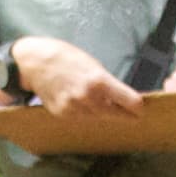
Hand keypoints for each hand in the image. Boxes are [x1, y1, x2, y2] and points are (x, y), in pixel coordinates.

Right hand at [11, 35, 139, 115]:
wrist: (34, 62)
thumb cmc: (65, 57)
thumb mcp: (92, 64)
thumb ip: (107, 83)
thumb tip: (122, 97)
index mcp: (99, 81)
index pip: (129, 102)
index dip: (137, 107)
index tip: (141, 109)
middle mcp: (87, 98)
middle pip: (115, 114)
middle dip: (125, 114)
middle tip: (133, 115)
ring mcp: (74, 109)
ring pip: (98, 118)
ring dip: (105, 115)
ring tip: (110, 108)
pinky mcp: (62, 115)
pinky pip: (82, 119)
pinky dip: (87, 114)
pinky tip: (86, 106)